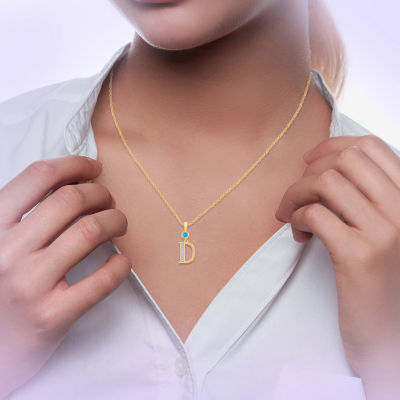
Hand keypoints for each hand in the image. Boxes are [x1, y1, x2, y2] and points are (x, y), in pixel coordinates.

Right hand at [0, 155, 130, 397]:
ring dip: (115, 220)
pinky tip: (121, 261)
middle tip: (109, 200)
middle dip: (101, 193)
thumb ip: (23, 215)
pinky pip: (101, 282)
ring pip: (89, 231)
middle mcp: (8, 251)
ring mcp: (30, 285)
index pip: (38, 177)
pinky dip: (120, 266)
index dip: (74, 164)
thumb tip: (71, 181)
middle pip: (71, 200)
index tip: (94, 168)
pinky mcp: (52, 316)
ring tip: (119, 224)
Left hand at [275, 134, 399, 383]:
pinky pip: (314, 214)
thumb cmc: (379, 277)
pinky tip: (300, 235)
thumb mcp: (381, 229)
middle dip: (308, 172)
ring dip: (295, 195)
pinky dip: (296, 218)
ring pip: (325, 182)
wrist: (389, 330)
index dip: (332, 146)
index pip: (370, 146)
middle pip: (344, 160)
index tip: (308, 160)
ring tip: (291, 215)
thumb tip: (321, 168)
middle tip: (296, 195)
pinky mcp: (359, 255)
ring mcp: (384, 231)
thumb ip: (363, 198)